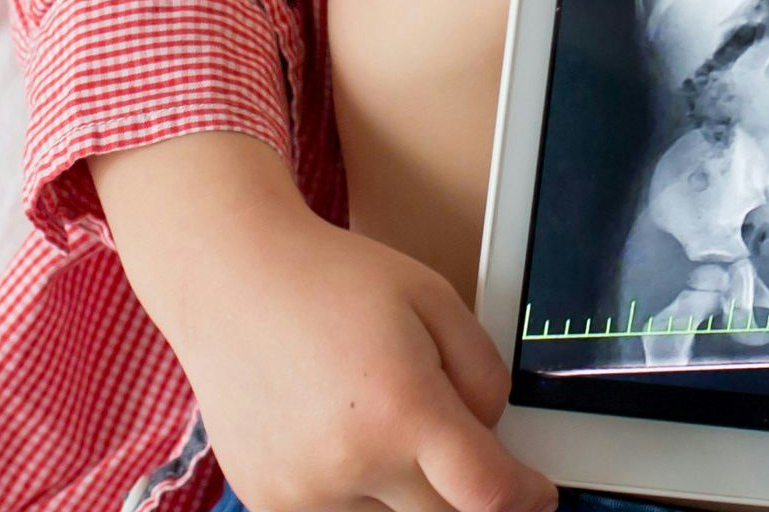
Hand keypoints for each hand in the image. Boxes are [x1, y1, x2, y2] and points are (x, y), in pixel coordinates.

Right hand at [91, 132, 556, 511]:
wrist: (231, 278)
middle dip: (464, 492)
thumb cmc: (335, 280)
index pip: (486, 494)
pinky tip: (345, 442)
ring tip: (386, 428)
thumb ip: (485, 375)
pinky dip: (357, 494)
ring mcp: (302, 490)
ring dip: (406, 494)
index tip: (537, 492)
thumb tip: (492, 437)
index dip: (526, 498)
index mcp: (402, 410)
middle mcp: (351, 463)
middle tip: (457, 447)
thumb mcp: (437, 300)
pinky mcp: (266, 498)